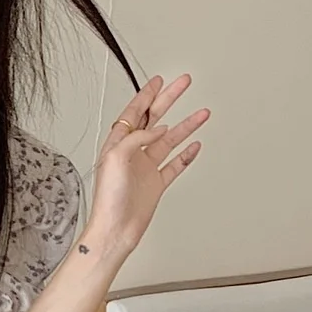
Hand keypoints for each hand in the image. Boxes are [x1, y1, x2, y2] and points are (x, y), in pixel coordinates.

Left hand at [86, 73, 209, 257]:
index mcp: (118, 144)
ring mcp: (146, 168)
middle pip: (155, 119)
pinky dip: (186, 154)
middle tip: (183, 84)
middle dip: (169, 99)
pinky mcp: (156, 183)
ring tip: (202, 113)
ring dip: (186, 125)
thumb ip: (135, 139)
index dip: (147, 95)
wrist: (116, 229)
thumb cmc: (108, 199)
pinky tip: (195, 145)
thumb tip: (156, 129)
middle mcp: (133, 153)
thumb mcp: (116, 159)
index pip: (135, 112)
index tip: (159, 81)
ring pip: (170, 140)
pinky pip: (175, 164)